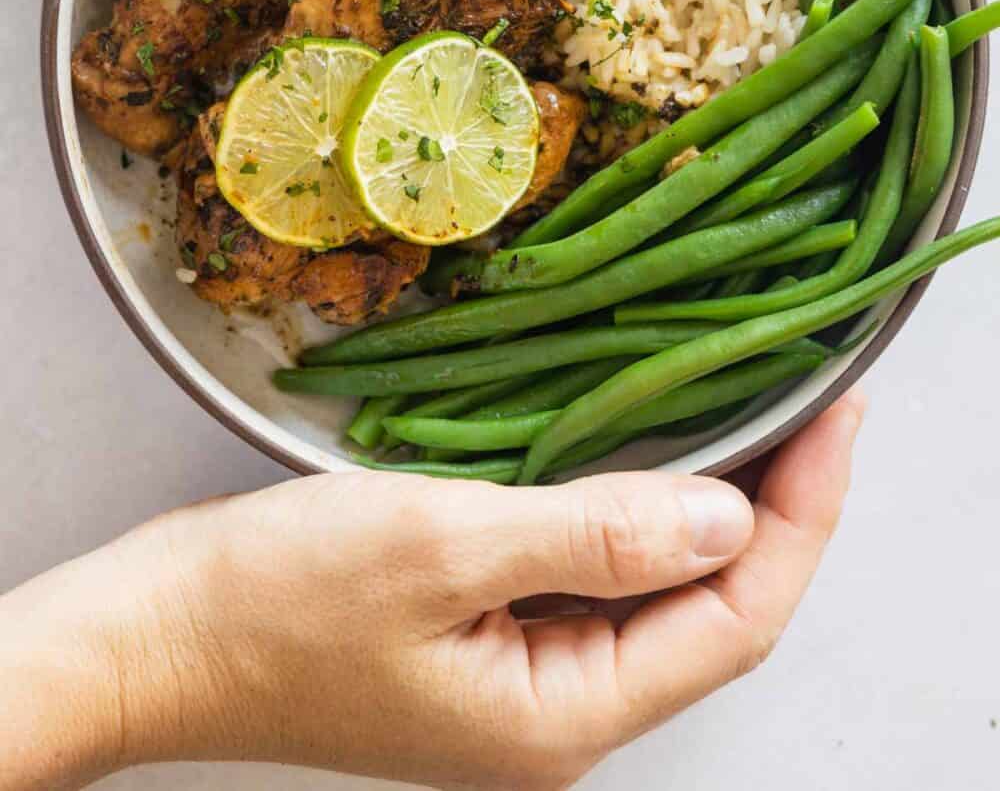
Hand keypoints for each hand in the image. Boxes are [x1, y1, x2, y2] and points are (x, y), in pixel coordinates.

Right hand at [1, 391, 862, 790]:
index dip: (804, 513)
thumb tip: (732, 518)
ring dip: (707, 502)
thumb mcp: (443, 547)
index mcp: (564, 714)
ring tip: (754, 407)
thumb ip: (596, 534)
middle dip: (775, 505)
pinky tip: (644, 446)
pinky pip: (593, 572)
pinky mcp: (487, 633)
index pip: (735, 616)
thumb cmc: (278, 599)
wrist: (157, 633)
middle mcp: (560, 710)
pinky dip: (633, 508)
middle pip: (709, 609)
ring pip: (655, 588)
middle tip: (810, 395)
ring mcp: (522, 675)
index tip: (840, 411)